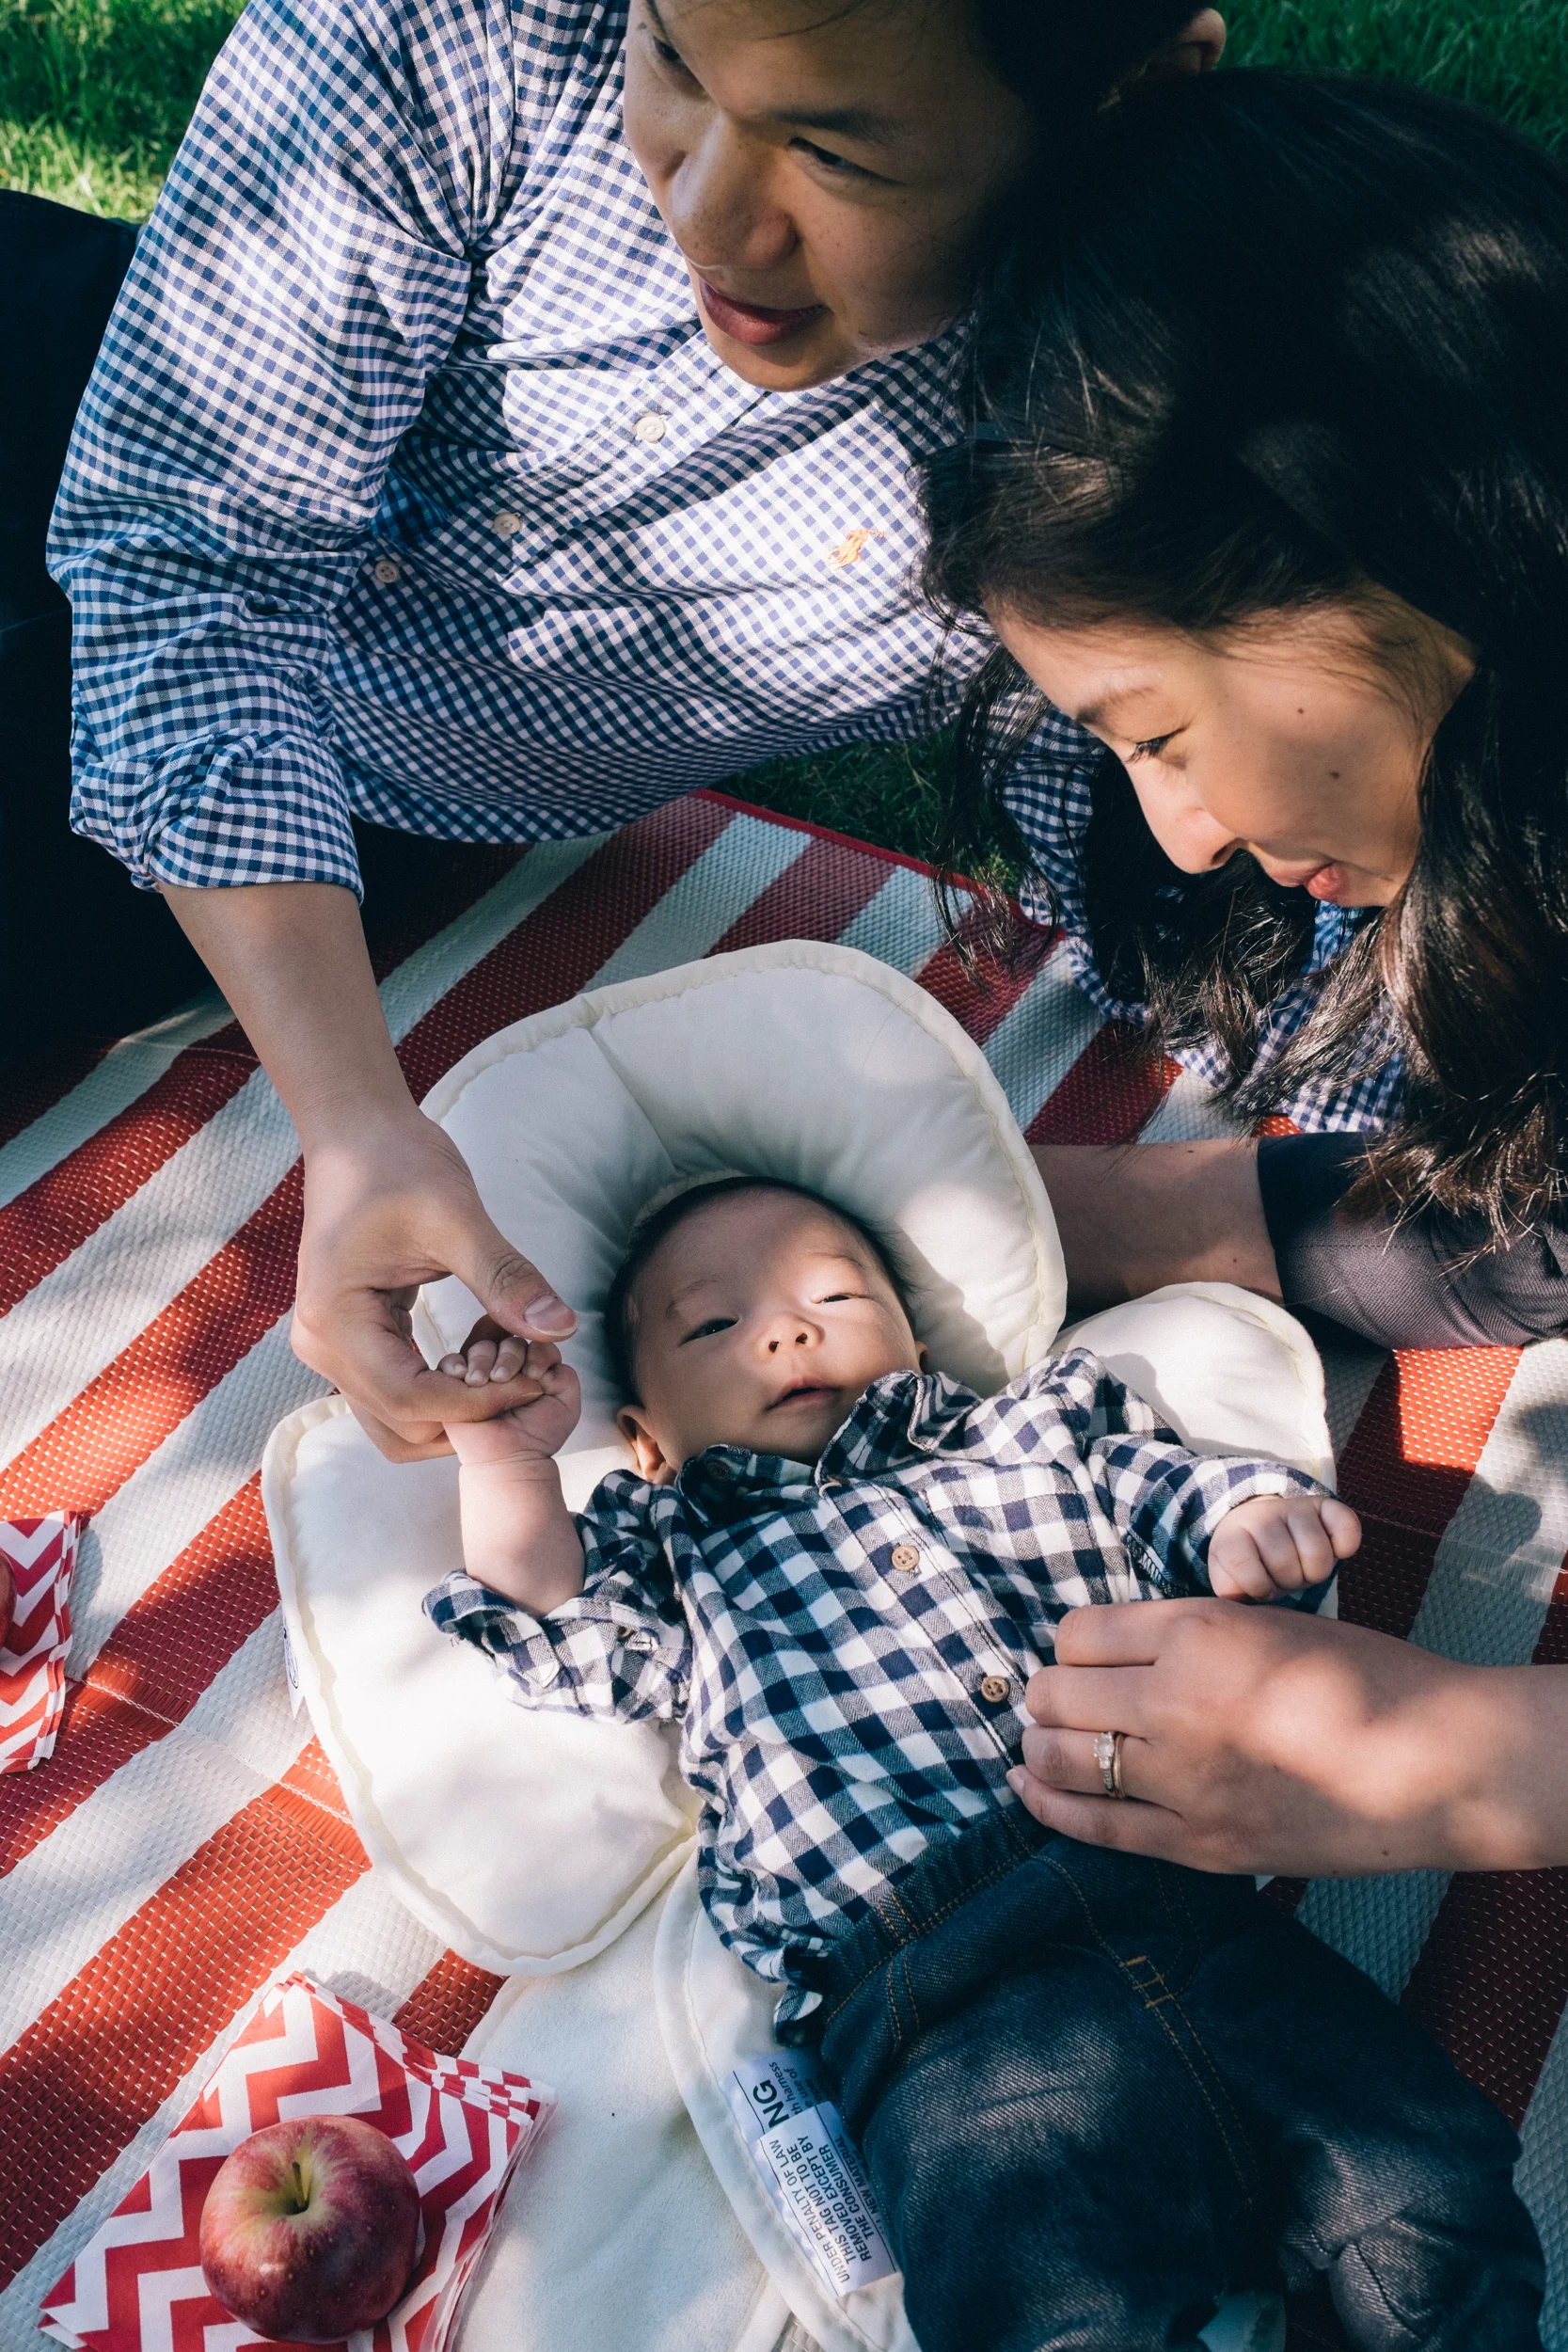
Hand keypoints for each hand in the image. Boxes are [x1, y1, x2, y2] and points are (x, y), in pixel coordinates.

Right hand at [292, 1110, 577, 1461]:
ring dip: (457, 1413)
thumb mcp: (457, 1218)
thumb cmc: (398, 1162)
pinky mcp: (353, 1340)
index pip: (410, 1400)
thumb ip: (506, 1278)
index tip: (536, 1381)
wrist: (358, 1132)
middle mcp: (322, 1346)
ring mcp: (332, 1347)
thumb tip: (562, 1328)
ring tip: (512, 1372)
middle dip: (471, 1415)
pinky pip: (399, 1391)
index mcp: (335, 1321)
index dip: (478, 1405)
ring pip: (399, 1420)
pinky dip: (444, 1391)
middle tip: (532, 1378)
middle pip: (402, 1424)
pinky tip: (487, 1358)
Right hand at [439, 1324, 581, 1462]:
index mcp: (535, 1367)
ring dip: (482, 1360)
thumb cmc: (537, 1435)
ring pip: (482, 1348)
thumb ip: (565, 1376)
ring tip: (481, 1382)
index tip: (535, 1375)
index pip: (537, 1344)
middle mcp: (509, 1366)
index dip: (536, 1353)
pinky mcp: (457, 1385)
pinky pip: (451, 1363)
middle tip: (504, 1379)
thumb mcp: (567, 1405)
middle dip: (509, 1357)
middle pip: (509, 1342)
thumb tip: (536, 1361)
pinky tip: (462, 1376)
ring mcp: (483, 1373)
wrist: (510, 1458)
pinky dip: (455, 1364)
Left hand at [1008, 1599, 1567, 1876]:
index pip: (1080, 1632)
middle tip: (1056, 1699)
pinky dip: (1050, 1806)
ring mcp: (1185, 1780)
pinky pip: (1098, 1827)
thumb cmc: (1366, 1676)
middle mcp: (1176, 1702)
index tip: (1083, 1655)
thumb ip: (1190, 1636)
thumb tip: (1115, 1653)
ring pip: (1064, 1758)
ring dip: (1041, 1746)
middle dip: (1048, 1693)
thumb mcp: (1268, 1623)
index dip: (1073, 1643)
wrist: (1434, 1760)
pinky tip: (1028, 1788)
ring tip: (1041, 1742)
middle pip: (1057, 1693)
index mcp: (1197, 1632)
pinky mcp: (1202, 1844)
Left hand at [1207, 1492, 1360, 1600]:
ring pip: (1318, 1555)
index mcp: (1233, 1534)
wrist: (1265, 1531)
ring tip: (1302, 1566)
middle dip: (1288, 1582)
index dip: (1260, 1589)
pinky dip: (1346, 1545)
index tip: (1259, 1585)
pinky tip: (1332, 1550)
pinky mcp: (1325, 1505)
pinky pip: (1347, 1526)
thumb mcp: (1230, 1580)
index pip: (1249, 1573)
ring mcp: (1295, 1507)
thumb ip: (1228, 1593)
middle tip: (1283, 1575)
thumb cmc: (1250, 1566)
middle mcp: (1263, 1514)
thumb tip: (1237, 1599)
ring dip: (1314, 1573)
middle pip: (1286, 1565)